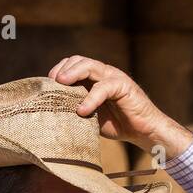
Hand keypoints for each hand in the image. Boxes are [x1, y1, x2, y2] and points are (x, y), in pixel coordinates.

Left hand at [47, 56, 192, 157]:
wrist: (144, 131)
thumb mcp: (92, 116)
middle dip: (63, 69)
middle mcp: (104, 73)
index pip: (73, 64)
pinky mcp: (124, 86)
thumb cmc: (119, 124)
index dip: (59, 70)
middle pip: (79, 60)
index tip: (48, 83)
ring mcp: (114, 77)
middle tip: (52, 82)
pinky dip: (91, 98)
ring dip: (73, 73)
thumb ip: (77, 108)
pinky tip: (82, 110)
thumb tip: (54, 113)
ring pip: (90, 66)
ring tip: (62, 84)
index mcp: (95, 78)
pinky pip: (103, 87)